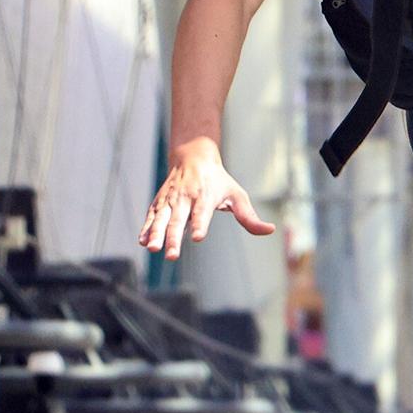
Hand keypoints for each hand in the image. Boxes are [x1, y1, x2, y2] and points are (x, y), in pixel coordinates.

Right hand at [139, 139, 275, 259]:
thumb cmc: (219, 181)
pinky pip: (151, 216)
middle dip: (174, 238)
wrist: (193, 157)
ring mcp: (170, 200)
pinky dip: (146, 228)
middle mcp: (186, 198)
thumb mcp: (238, 195)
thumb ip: (249, 217)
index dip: (200, 225)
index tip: (198, 237)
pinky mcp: (159, 202)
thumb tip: (270, 230)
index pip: (202, 213)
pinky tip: (142, 241)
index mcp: (205, 196)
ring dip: (156, 234)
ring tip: (153, 249)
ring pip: (161, 219)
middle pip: (179, 220)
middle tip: (172, 256)